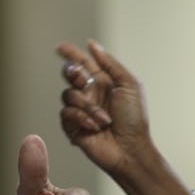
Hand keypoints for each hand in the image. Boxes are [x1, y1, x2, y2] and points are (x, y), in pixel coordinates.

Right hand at [55, 40, 152, 178]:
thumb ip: (110, 64)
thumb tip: (92, 45)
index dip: (70, 53)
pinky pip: (66, 113)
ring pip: (68, 94)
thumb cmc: (134, 119)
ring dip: (87, 106)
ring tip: (104, 120)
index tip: (60, 47)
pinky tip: (94, 127)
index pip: (83, 62)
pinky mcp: (72, 126)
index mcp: (103, 82)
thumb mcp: (129, 85)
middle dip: (73, 74)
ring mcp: (80, 110)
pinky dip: (81, 118)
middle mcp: (89, 93)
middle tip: (83, 81)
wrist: (130, 149)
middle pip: (69, 74)